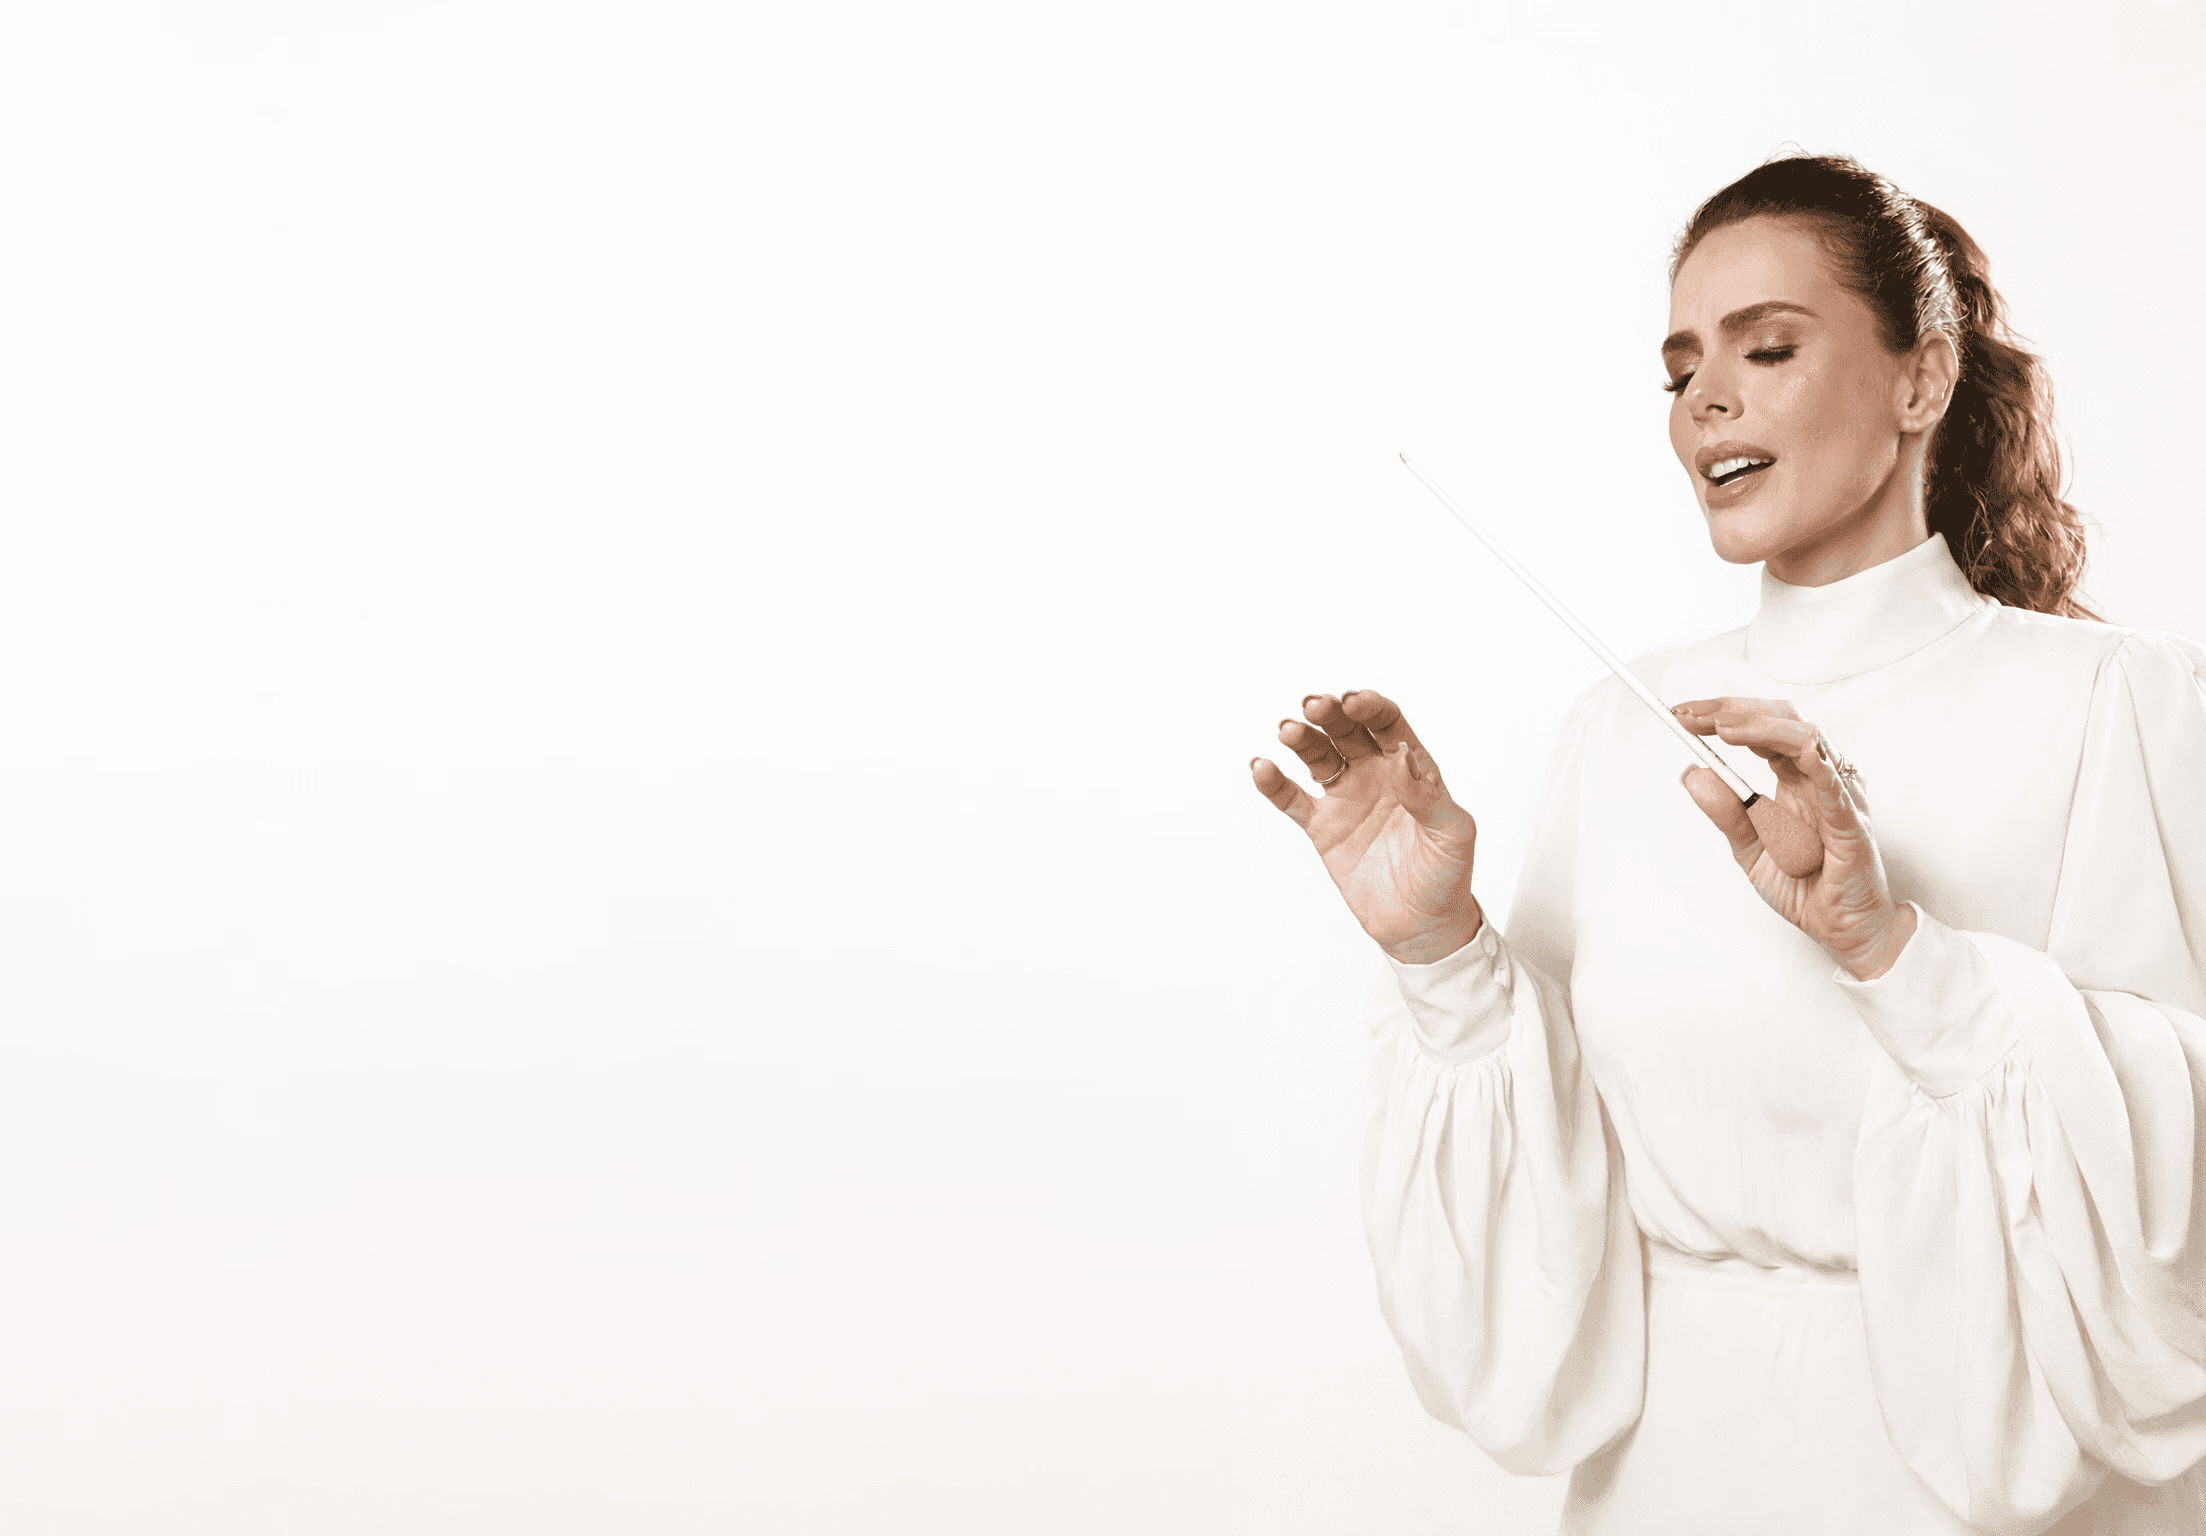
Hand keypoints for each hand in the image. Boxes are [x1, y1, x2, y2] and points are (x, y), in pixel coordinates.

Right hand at [1249, 691, 1482, 965]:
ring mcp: (1347, 799)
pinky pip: (1293, 800)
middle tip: (1314, 705)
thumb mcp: (1452, 833)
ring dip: (1302, 739)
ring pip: (1318, 757)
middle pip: (1347, 731)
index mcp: (1411, 769)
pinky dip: (1275, 783)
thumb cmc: (1446, 876)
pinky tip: (1262, 767)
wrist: (1421, 925)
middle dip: (1330, 713)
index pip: (1388, 725)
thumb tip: (1402, 757)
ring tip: (1288, 730)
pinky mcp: (1324, 828)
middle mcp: (1376, 776)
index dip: (1370, 708)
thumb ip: (1427, 795)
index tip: (1354, 702)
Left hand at [1673, 697, 1915, 979]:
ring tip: (1722, 728)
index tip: (1682, 714)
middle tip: (1691, 715)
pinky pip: (1836, 789)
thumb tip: (1691, 772)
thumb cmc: (1805, 885)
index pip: (1761, 728)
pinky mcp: (1853, 824)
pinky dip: (1814, 765)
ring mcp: (1840, 796)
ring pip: (1808, 740)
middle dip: (1734, 710)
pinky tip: (1790, 752)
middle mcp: (1821, 777)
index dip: (1723, 714)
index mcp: (1796, 778)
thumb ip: (1726, 812)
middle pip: (1783, 720)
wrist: (1844, 929)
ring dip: (1763, 728)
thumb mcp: (1750, 848)